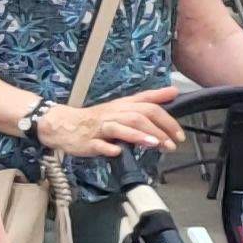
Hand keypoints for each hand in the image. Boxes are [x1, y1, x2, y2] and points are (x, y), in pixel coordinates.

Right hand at [42, 87, 181, 159]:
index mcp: (122, 107)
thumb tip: (173, 91)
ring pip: (119, 128)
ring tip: (153, 144)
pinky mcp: (88, 141)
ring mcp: (100, 128)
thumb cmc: (96, 118)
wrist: (63, 124)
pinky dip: (108, 148)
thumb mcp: (124, 105)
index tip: (179, 134)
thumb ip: (149, 99)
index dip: (166, 119)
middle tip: (171, 144)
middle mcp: (113, 115)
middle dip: (157, 130)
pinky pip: (98, 144)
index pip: (148, 107)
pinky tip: (117, 151)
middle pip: (137, 117)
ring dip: (137, 136)